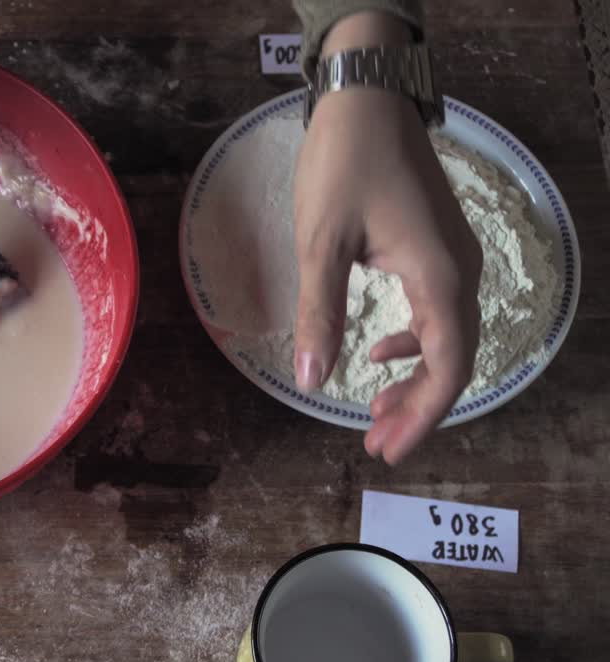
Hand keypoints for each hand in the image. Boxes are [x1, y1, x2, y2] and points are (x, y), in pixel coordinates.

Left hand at [292, 13, 482, 463]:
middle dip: (416, 408)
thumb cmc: (343, 166)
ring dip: (413, 379)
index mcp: (439, 275)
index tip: (388, 451)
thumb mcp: (320, 243)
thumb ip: (319, 312)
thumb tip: (311, 378)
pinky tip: (377, 355)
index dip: (422, 415)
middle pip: (452, 359)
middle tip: (376, 445)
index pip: (447, 365)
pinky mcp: (436, 247)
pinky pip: (437, 311)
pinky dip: (411, 342)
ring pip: (445, 337)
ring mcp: (452, 258)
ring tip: (375, 413)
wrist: (366, 103)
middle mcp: (459, 270)